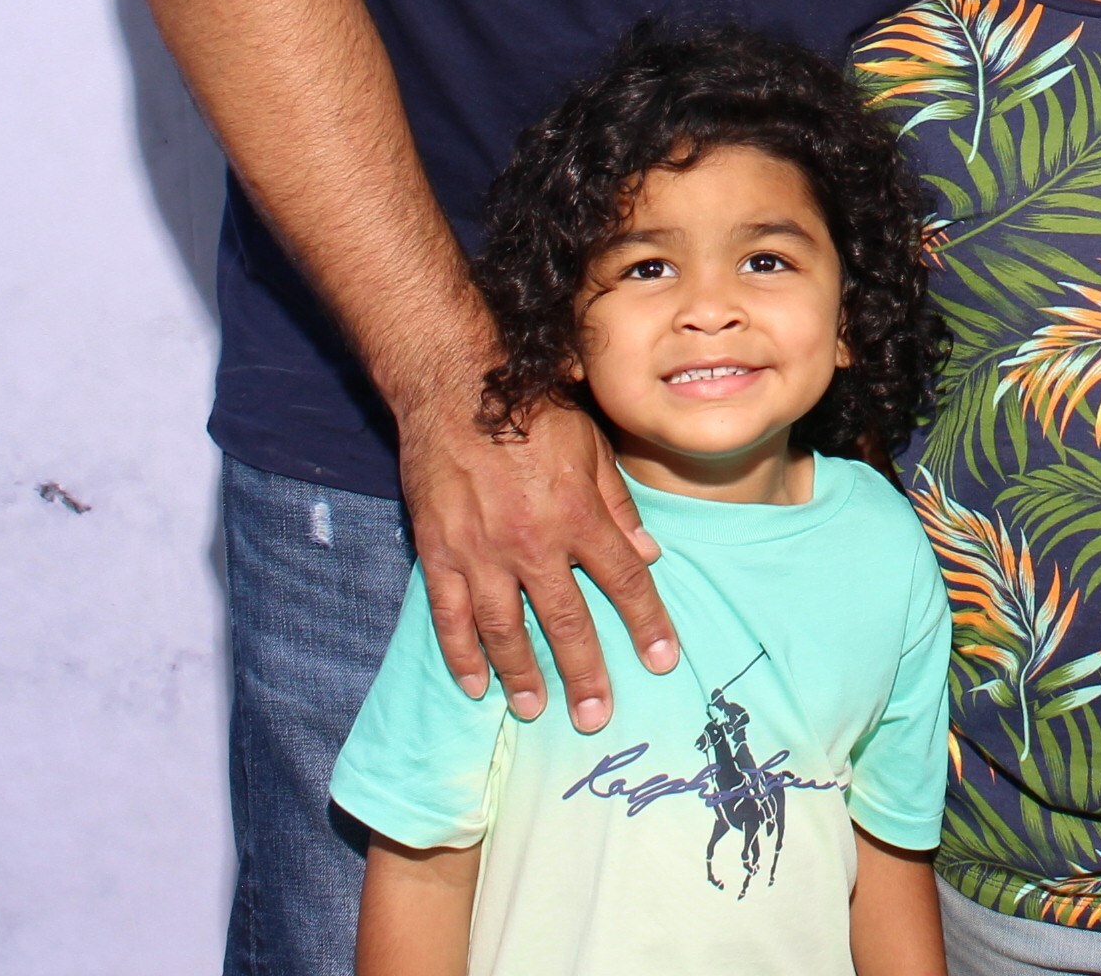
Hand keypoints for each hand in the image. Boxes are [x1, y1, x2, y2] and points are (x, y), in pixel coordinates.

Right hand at [396, 394, 674, 729]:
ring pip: (506, 631)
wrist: (453, 384)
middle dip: (586, 675)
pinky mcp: (439, 552)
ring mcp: (481, 553)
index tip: (662, 661)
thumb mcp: (591, 444)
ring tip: (537, 709)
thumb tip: (649, 553)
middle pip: (567, 622)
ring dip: (523, 676)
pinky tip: (476, 685)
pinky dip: (463, 655)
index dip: (647, 624)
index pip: (624, 581)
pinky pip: (450, 617)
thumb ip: (618, 502)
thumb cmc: (530, 410)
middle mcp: (532, 542)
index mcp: (578, 514)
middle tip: (597, 716)